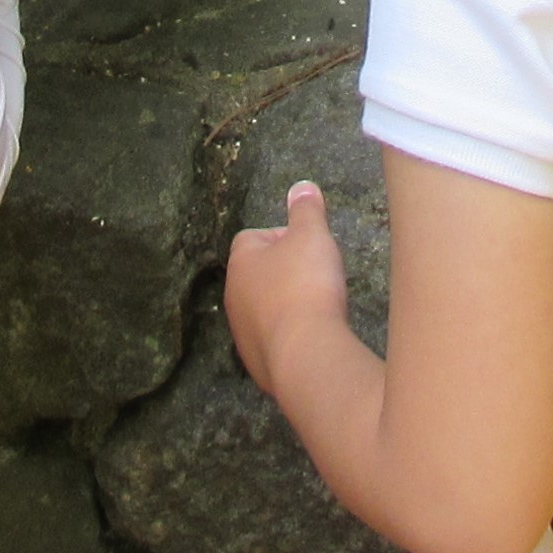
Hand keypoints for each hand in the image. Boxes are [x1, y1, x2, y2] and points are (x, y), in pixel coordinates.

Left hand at [224, 180, 348, 398]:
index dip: (282, 237)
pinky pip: (275, 342)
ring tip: (318, 308)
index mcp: (240, 263)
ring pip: (265, 311)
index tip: (309, 246)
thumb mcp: (312, 236)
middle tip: (317, 276)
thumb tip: (301, 187)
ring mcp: (243, 335)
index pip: (253, 237)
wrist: (305, 354)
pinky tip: (314, 337)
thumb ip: (306, 210)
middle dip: (286, 274)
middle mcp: (233, 298)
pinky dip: (291, 337)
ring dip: (287, 307)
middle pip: (258, 276)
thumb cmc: (306, 286)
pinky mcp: (258, 365)